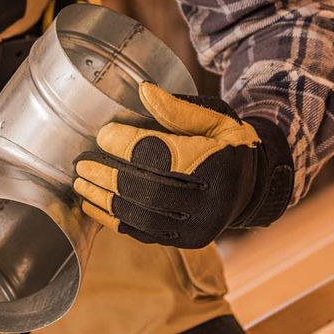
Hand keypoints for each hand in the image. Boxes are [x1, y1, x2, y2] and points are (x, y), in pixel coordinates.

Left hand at [73, 83, 292, 249]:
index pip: (164, 157)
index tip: (103, 133)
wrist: (252, 185)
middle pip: (148, 190)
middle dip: (109, 175)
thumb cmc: (229, 144)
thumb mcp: (215, 119)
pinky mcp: (186, 242)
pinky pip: (143, 233)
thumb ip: (179, 109)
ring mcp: (198, 228)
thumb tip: (143, 91)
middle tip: (82, 163)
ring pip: (141, 216)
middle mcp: (210, 203)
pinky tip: (93, 204)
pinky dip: (114, 220)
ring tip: (81, 183)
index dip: (128, 145)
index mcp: (218, 167)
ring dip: (105, 200)